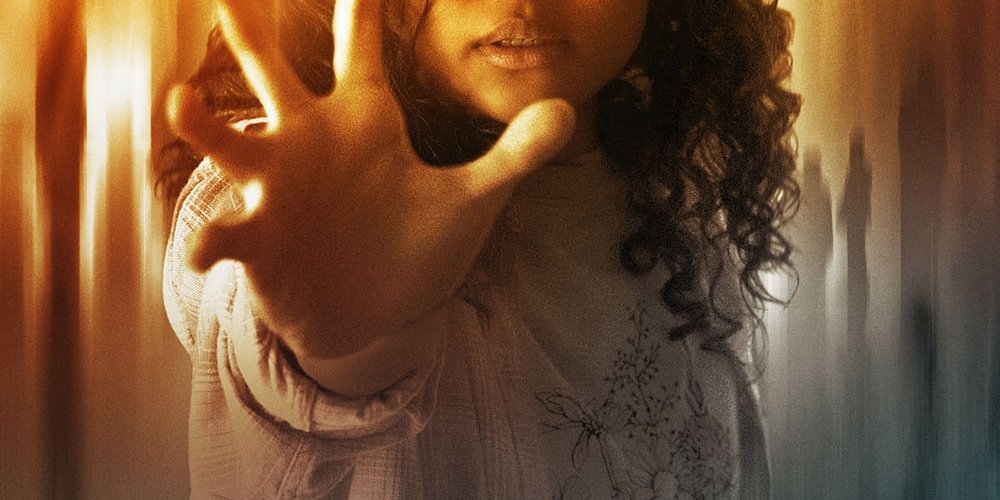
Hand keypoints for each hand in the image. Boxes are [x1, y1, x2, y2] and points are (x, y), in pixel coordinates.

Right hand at [167, 0, 575, 359]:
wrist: (374, 312)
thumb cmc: (414, 245)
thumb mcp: (470, 200)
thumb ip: (513, 154)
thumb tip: (569, 106)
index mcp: (361, 120)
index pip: (357, 43)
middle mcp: (308, 140)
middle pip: (271, 69)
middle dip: (248, 23)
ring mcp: (274, 188)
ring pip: (230, 141)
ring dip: (203, 124)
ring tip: (182, 101)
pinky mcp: (256, 240)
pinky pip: (226, 233)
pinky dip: (212, 240)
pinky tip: (205, 251)